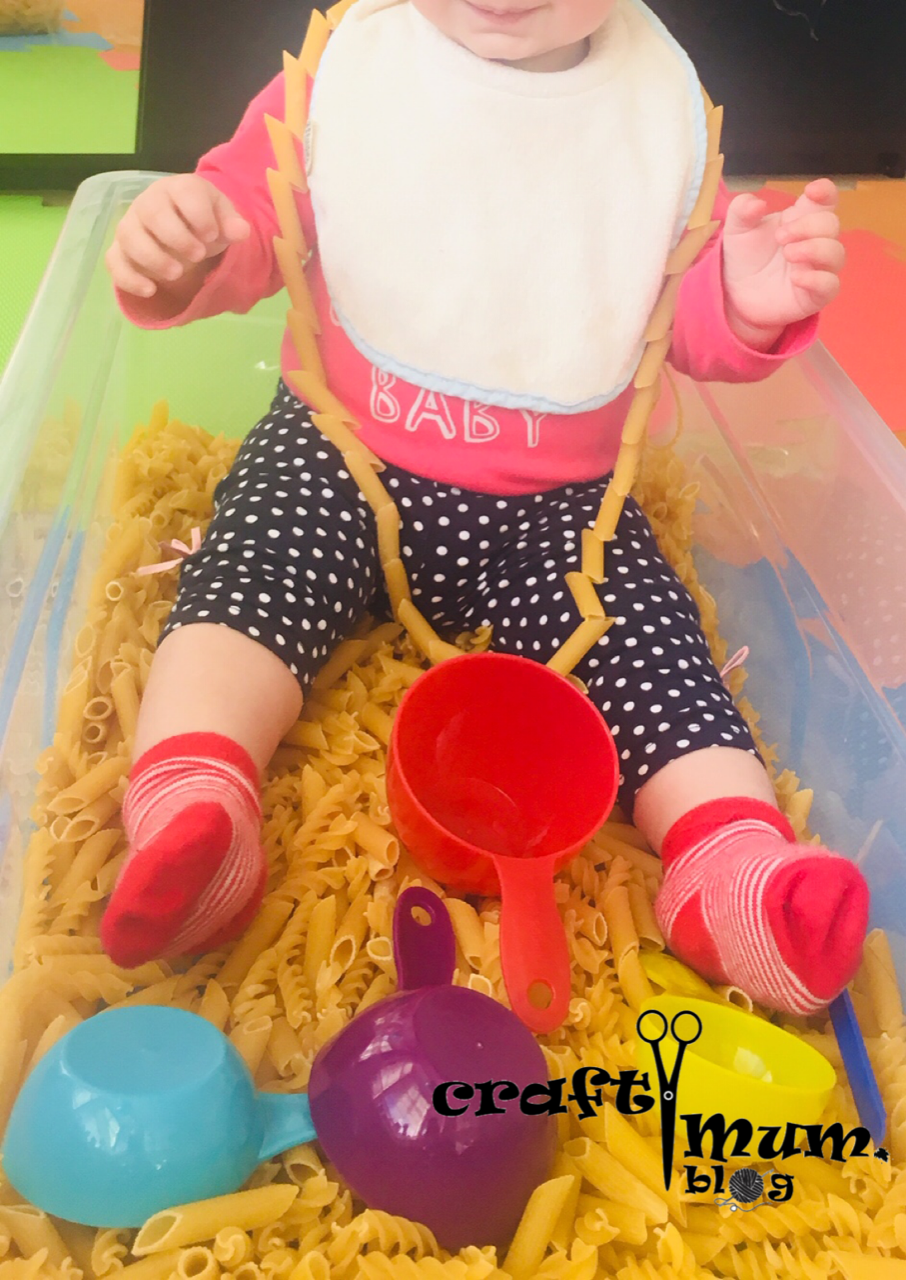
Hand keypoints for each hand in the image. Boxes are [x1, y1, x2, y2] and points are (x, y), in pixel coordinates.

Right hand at [106, 174, 249, 300]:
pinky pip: (114, 261)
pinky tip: (151, 290)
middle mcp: (149, 202)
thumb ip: (232, 224)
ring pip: (129, 236)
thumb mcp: (223, 220)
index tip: (211, 235)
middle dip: (176, 237)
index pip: (184, 191)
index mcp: (179, 188)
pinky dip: (129, 278)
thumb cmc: (203, 221)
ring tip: (177, 274)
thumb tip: (241, 232)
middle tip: (197, 256)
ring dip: (153, 258)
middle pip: (152, 212)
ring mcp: (131, 225)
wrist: (183, 230)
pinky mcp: (120, 250)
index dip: (199, 215)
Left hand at [721, 178, 844, 350]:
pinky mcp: (816, 294)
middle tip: (780, 237)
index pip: (826, 200)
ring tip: (788, 254)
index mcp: (801, 218)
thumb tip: (757, 203)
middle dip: (808, 226)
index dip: (826, 192)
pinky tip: (796, 278)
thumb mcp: (738, 229)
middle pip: (831, 223)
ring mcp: (818, 268)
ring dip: (815, 249)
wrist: (736, 293)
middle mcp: (815, 240)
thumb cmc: (745, 256)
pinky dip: (817, 279)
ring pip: (837, 253)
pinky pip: (830, 285)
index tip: (811, 191)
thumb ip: (742, 210)